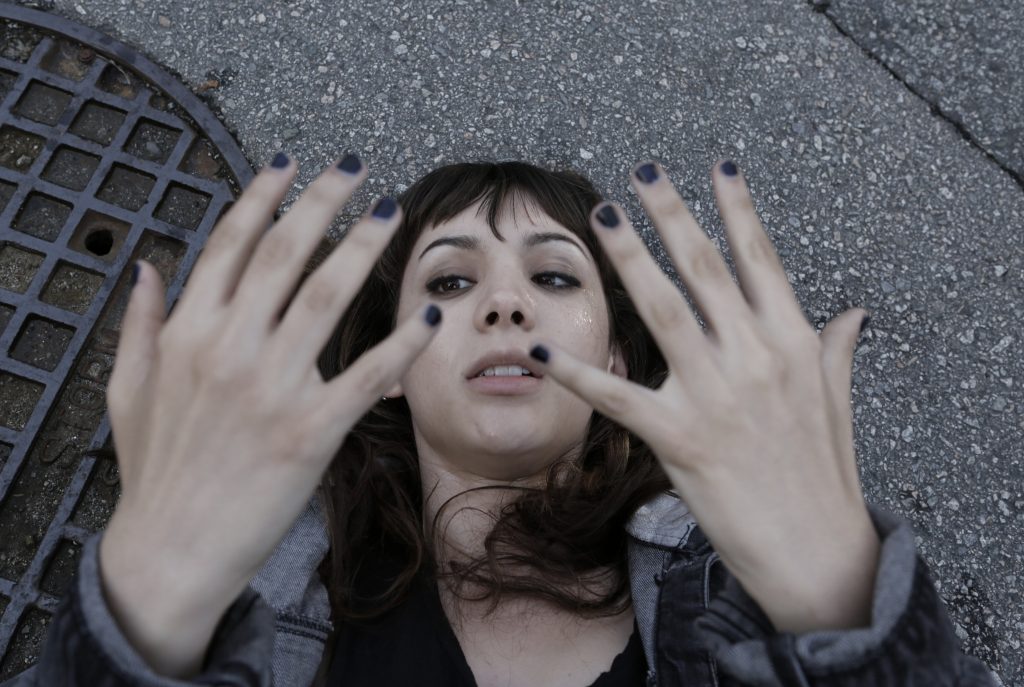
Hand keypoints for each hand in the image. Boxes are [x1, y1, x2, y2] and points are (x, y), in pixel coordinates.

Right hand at [99, 154, 440, 676]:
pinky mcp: (309, 432)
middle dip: (321, 202)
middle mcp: (228, 347)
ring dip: (362, 248)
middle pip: (283, 254)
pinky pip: (366, 376)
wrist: (169, 553)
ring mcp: (271, 388)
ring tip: (391, 213)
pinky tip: (430, 315)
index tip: (289, 165)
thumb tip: (145, 266)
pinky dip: (402, 343)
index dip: (262, 196)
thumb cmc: (153, 472)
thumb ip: (137, 323)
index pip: (229, 245)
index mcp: (187, 332)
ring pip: (325, 297)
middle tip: (354, 169)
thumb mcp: (127, 390)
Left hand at [531, 160, 879, 632]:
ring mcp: (716, 395)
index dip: (737, 209)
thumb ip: (834, 349)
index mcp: (794, 342)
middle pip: (706, 268)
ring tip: (604, 218)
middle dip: (673, 214)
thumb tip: (852, 312)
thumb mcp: (836, 402)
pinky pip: (617, 397)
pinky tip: (541, 351)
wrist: (816, 550)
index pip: (761, 259)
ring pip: (663, 310)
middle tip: (643, 173)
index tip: (717, 167)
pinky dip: (577, 373)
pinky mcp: (678, 438)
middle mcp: (755, 357)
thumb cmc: (824, 474)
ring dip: (630, 258)